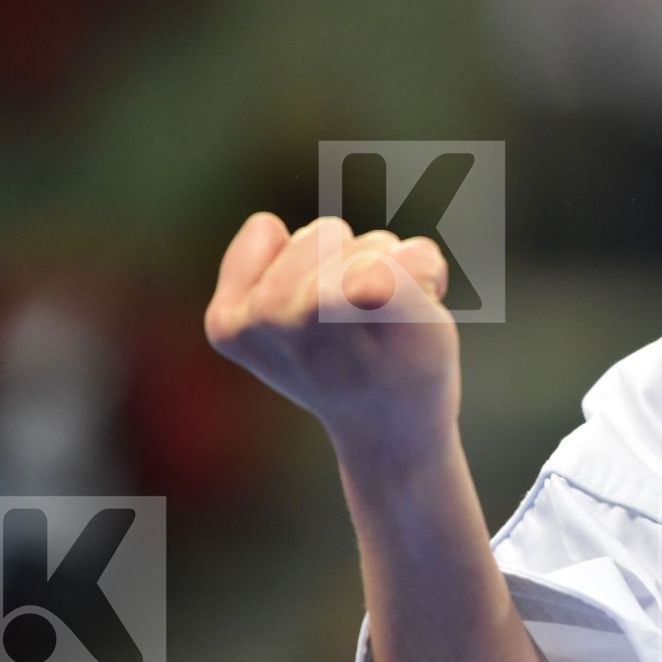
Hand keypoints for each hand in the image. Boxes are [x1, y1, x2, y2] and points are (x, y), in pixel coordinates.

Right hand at [203, 212, 460, 470]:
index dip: (302, 265)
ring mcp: (322, 305)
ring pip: (373, 242)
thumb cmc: (343, 372)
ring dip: (394, 277)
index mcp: (230, 321)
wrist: (394, 436)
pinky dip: (431, 274)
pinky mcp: (384, 296)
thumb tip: (267, 226)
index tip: (316, 320)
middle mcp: (268, 314)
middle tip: (361, 328)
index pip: (264, 230)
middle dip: (350, 265)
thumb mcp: (274, 329)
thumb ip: (262, 274)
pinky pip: (416, 252)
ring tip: (389, 330)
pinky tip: (422, 318)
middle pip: (323, 232)